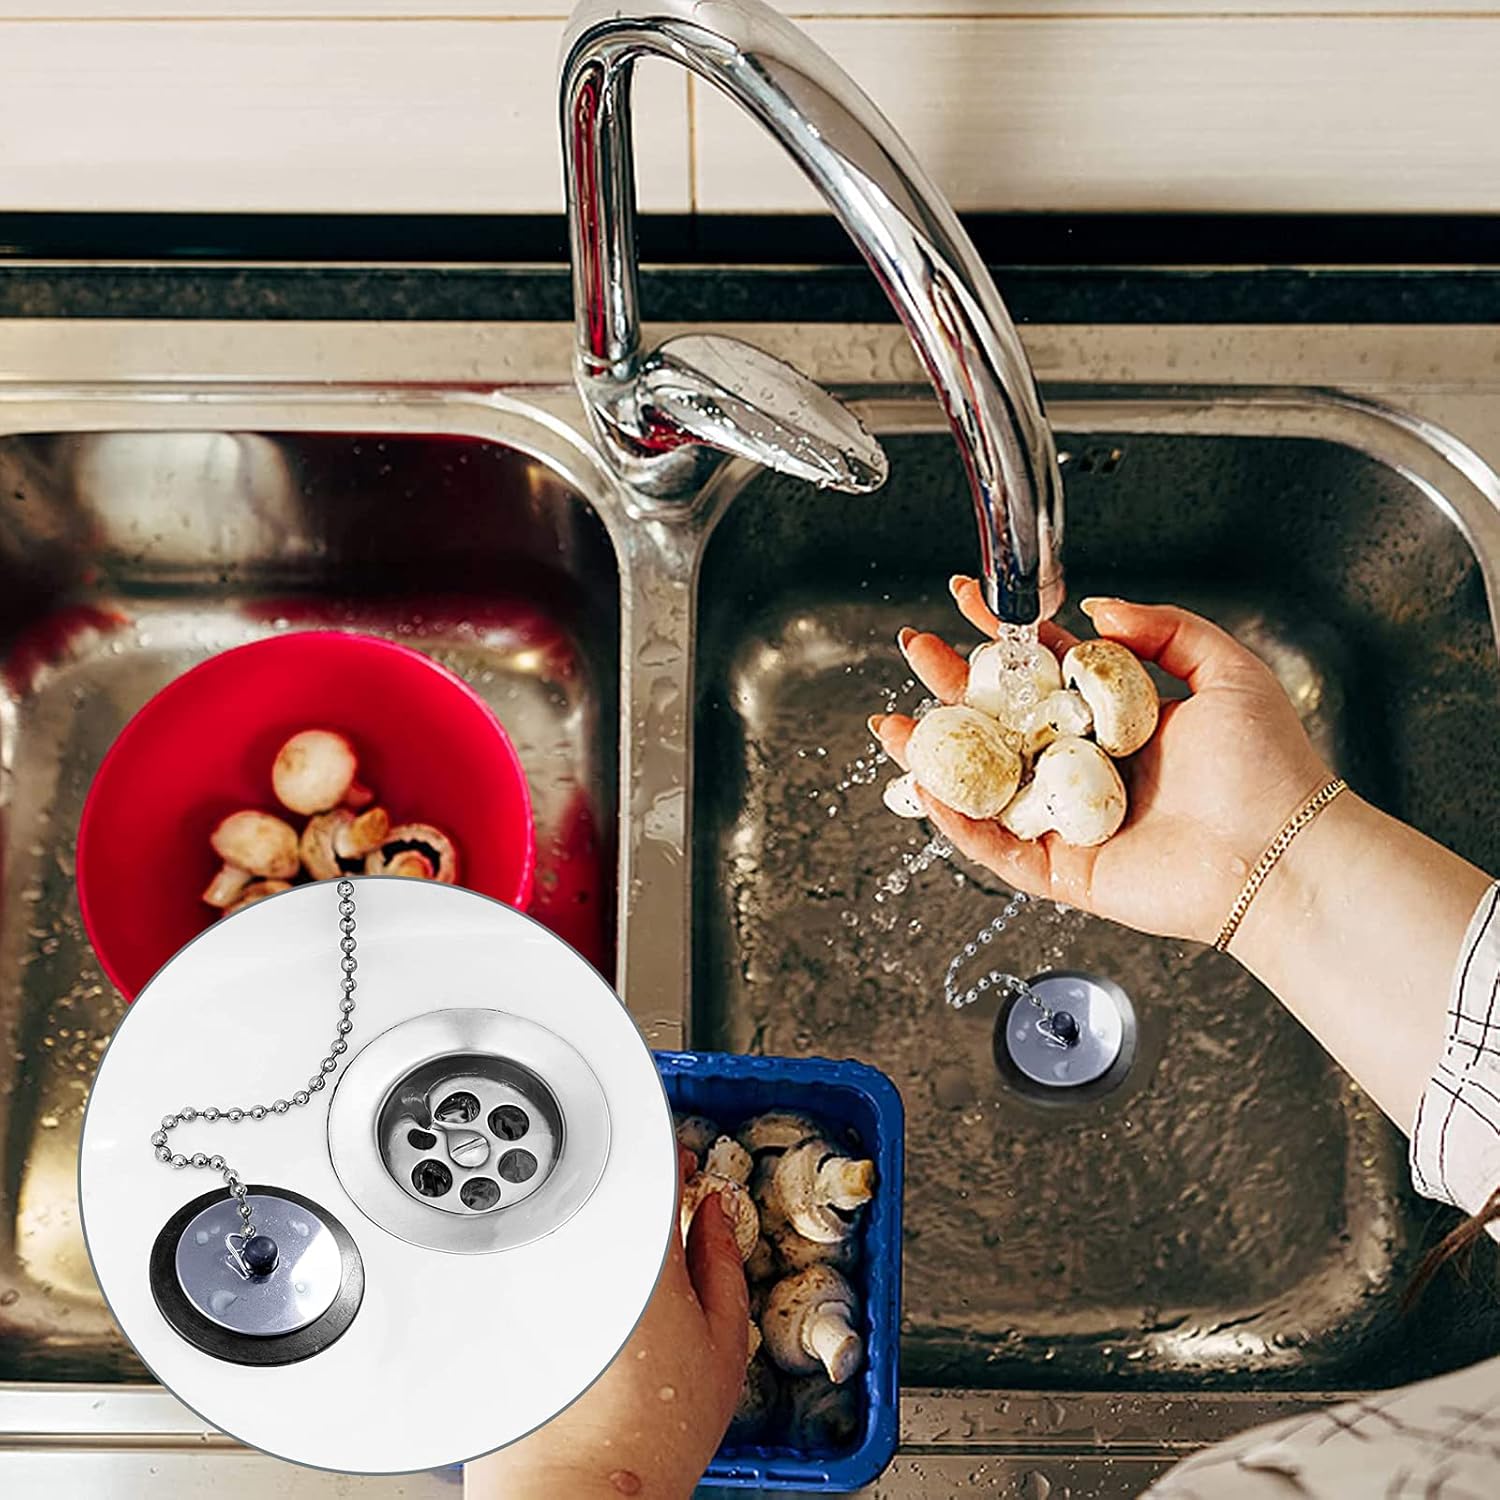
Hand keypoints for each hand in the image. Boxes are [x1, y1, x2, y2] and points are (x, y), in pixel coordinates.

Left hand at [466, 1148, 747, 1499]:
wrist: (581, 1495)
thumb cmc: (651, 1437)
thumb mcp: (722, 1345)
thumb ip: (722, 1264)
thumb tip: (713, 1213)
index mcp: (637, 1252)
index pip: (653, 1172)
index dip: (670, 1163)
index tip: (679, 1168)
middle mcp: (574, 1256)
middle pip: (602, 1202)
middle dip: (630, 1208)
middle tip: (652, 1237)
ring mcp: (534, 1283)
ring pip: (565, 1238)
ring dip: (592, 1245)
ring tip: (615, 1291)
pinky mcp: (503, 1312)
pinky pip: (535, 1276)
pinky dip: (557, 1284)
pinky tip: (582, 1326)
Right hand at [869, 578, 1332, 945]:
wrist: (1281, 854)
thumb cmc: (1268, 769)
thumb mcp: (1225, 670)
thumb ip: (1162, 628)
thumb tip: (1096, 607)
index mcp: (1118, 719)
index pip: (1044, 669)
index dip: (1002, 634)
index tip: (967, 598)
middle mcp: (1086, 765)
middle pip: (1001, 719)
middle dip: (951, 684)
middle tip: (913, 649)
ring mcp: (1069, 819)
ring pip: (984, 783)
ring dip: (933, 753)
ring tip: (888, 724)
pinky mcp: (1062, 869)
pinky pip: (996, 846)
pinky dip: (957, 821)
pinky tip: (926, 787)